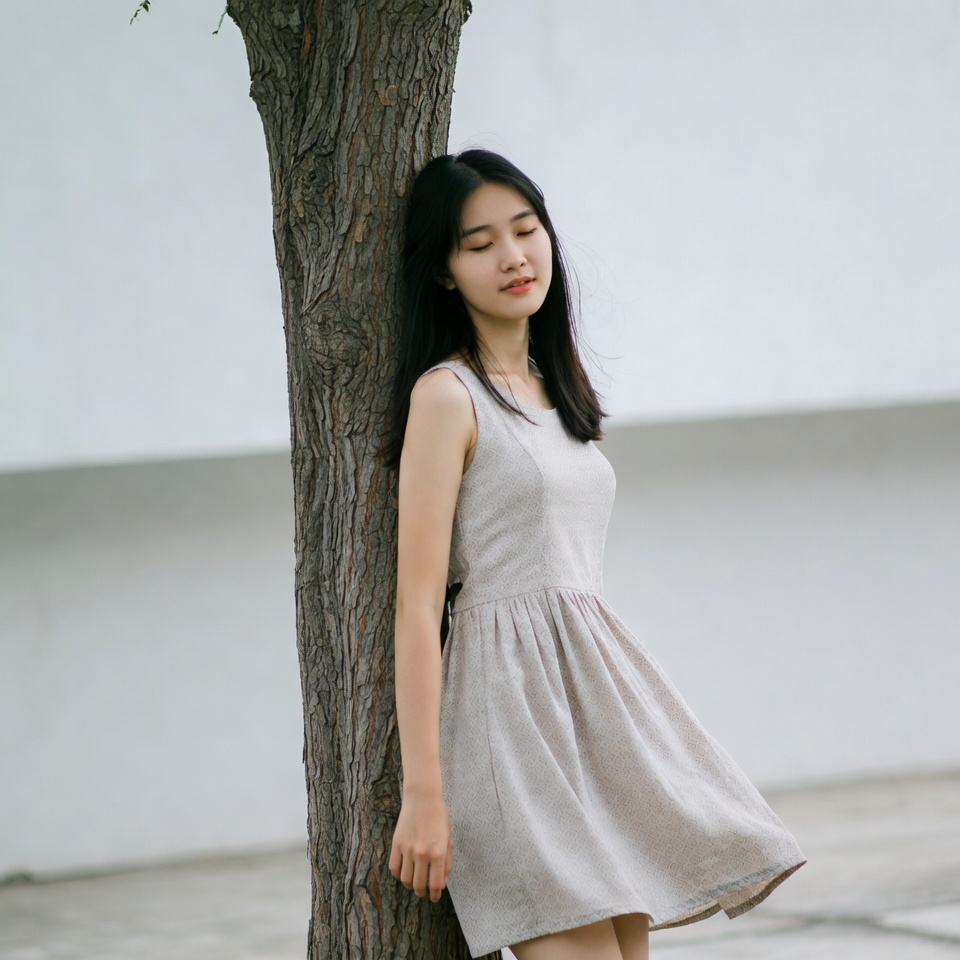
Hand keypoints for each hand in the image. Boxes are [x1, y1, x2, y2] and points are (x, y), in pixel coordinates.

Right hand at [389, 786, 452, 901]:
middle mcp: (422, 853)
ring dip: (410, 886)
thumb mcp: (448, 839)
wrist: (423, 798)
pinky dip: (398, 875)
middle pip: (419, 885)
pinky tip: (404, 872)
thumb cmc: (439, 817)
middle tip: (424, 892)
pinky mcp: (396, 844)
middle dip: (422, 892)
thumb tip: (441, 884)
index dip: (435, 895)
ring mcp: (407, 849)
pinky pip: (394, 868)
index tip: (434, 897)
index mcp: (438, 852)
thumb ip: (446, 863)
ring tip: (414, 884)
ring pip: (405, 879)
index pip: (435, 884)